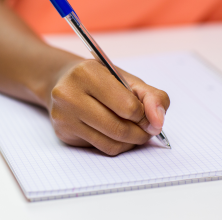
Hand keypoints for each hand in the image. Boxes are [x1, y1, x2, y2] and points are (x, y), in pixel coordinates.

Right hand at [47, 59, 169, 155]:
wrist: (64, 82)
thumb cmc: (100, 80)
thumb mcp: (127, 79)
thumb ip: (151, 96)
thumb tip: (158, 122)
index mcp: (88, 73)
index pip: (128, 106)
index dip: (144, 115)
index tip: (147, 115)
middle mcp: (70, 94)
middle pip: (118, 128)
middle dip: (140, 133)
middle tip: (146, 130)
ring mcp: (64, 115)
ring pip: (110, 143)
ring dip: (130, 143)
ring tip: (134, 133)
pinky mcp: (63, 132)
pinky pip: (101, 148)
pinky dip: (117, 146)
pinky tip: (117, 136)